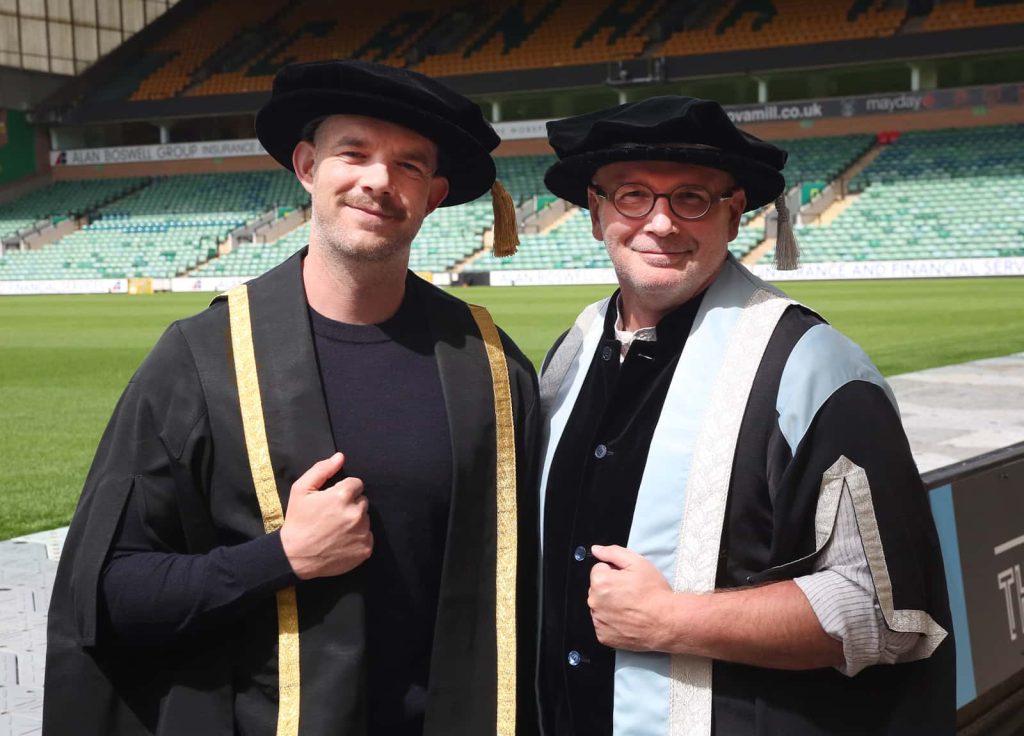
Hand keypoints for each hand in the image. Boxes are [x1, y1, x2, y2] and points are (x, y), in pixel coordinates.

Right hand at [279, 452, 372, 579]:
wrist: (295, 557)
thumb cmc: (297, 521)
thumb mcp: (301, 490)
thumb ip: (322, 470)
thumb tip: (340, 457)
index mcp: (343, 495)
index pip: (356, 484)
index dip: (344, 491)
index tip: (332, 501)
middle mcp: (357, 512)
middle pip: (362, 501)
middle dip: (351, 505)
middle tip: (333, 516)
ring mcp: (363, 532)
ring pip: (365, 519)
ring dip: (355, 521)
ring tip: (336, 530)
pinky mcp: (366, 549)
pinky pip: (368, 536)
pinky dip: (358, 538)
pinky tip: (342, 541)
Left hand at [588, 544, 674, 651]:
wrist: (667, 621)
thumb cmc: (654, 592)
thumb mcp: (637, 562)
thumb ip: (613, 552)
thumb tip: (596, 550)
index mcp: (600, 581)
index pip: (599, 570)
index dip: (614, 572)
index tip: (627, 580)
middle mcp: (594, 601)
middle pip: (598, 589)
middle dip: (611, 588)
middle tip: (631, 594)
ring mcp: (598, 621)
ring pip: (600, 607)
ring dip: (610, 606)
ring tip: (631, 608)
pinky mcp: (603, 636)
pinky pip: (603, 624)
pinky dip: (612, 622)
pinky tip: (627, 620)